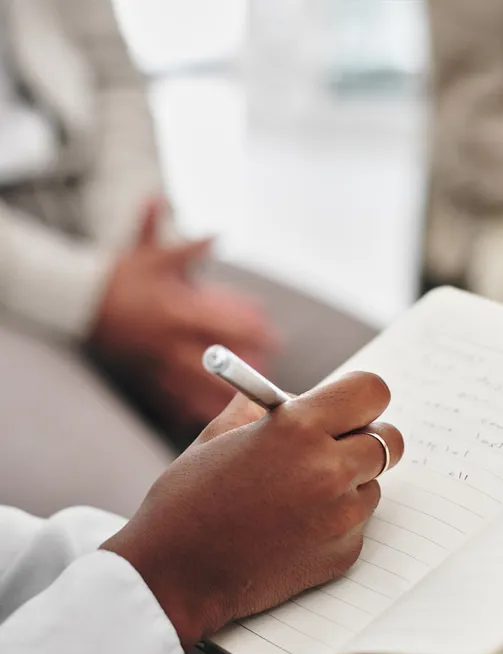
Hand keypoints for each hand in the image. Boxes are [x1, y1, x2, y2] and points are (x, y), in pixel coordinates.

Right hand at [89, 199, 276, 424]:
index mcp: (176, 310)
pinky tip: (207, 419)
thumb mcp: (154, 255)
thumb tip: (220, 233)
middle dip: (246, 370)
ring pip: (196, 388)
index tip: (274, 338)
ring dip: (223, 398)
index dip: (253, 331)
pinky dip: (188, 410)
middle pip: (217, 363)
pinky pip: (169, 399)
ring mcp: (155, 362)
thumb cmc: (120, 275)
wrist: (76, 301)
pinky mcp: (142, 375)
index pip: (224, 324)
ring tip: (249, 405)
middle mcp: (168, 340)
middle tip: (270, 374)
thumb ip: (190, 248)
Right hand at [101, 372, 403, 647]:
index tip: (348, 406)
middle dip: (364, 439)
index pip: (372, 391)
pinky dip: (337, 519)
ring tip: (298, 494)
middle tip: (335, 447)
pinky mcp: (344, 553)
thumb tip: (290, 397)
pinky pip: (358, 522)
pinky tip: (294, 526)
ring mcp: (340, 516)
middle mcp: (328, 469)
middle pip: (390, 439)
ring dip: (350, 481)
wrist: (176, 573)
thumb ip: (261, 407)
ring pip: (374, 483)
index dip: (360, 397)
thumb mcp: (218, 435)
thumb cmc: (188, 500)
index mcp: (297, 428)